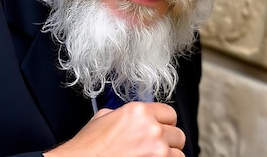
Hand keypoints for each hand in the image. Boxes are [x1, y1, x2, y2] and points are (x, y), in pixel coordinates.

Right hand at [43, 102, 184, 156]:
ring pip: (178, 153)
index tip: (161, 128)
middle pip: (178, 134)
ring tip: (151, 156)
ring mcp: (157, 151)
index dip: (164, 122)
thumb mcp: (104, 117)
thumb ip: (123, 113)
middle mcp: (152, 130)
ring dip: (168, 156)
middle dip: (168, 140)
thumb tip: (129, 116)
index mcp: (140, 112)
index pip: (170, 113)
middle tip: (155, 146)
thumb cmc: (88, 147)